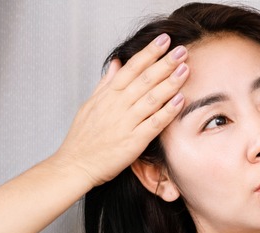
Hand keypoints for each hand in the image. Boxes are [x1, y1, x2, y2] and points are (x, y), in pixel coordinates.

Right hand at [54, 33, 188, 186]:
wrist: (75, 165)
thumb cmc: (82, 138)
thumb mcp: (89, 105)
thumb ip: (105, 84)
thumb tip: (116, 63)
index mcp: (108, 96)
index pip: (131, 68)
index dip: (148, 53)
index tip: (164, 40)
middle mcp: (117, 106)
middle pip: (144, 79)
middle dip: (165, 63)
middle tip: (182, 50)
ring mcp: (125, 123)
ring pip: (151, 98)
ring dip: (170, 83)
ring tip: (185, 69)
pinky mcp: (133, 141)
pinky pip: (153, 123)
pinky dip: (167, 111)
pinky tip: (180, 100)